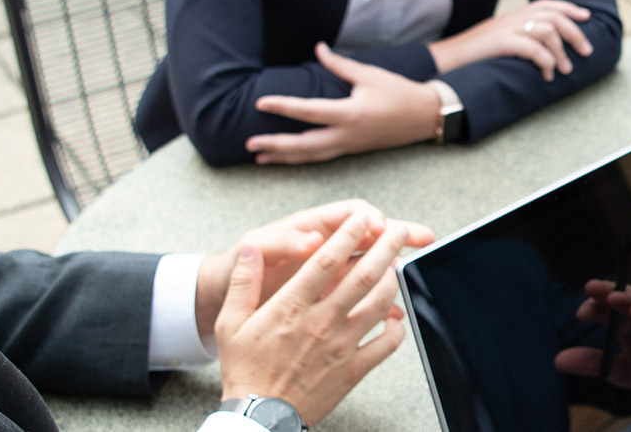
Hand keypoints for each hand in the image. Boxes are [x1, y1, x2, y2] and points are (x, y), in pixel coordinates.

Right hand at [213, 210, 422, 426]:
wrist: (260, 417)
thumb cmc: (245, 370)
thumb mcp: (230, 323)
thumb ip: (243, 282)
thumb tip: (250, 250)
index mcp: (292, 307)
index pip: (327, 260)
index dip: (349, 233)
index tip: (364, 217)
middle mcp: (322, 322)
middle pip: (364, 276)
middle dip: (386, 248)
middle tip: (400, 231)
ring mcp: (341, 346)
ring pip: (380, 304)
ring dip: (393, 280)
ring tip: (399, 265)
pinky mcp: (353, 370)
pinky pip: (386, 344)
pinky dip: (397, 327)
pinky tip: (397, 316)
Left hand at [248, 44, 443, 163]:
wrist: (425, 117)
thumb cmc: (398, 92)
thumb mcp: (369, 74)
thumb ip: (339, 65)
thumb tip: (318, 48)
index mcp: (351, 113)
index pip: (309, 111)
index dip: (283, 107)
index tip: (260, 103)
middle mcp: (347, 134)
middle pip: (304, 145)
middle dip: (275, 145)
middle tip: (249, 144)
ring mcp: (349, 146)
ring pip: (310, 157)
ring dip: (283, 158)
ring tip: (259, 157)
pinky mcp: (351, 150)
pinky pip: (320, 158)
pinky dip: (300, 159)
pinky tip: (285, 158)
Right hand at [428, 0, 593, 79]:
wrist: (445, 59)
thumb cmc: (472, 57)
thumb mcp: (497, 42)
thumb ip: (517, 40)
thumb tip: (541, 50)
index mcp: (512, 17)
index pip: (546, 4)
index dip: (568, 8)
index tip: (586, 17)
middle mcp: (512, 19)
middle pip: (553, 16)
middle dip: (575, 33)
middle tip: (587, 52)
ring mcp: (506, 29)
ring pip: (547, 31)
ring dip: (561, 52)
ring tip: (565, 70)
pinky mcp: (500, 43)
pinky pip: (532, 48)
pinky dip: (545, 61)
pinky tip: (547, 75)